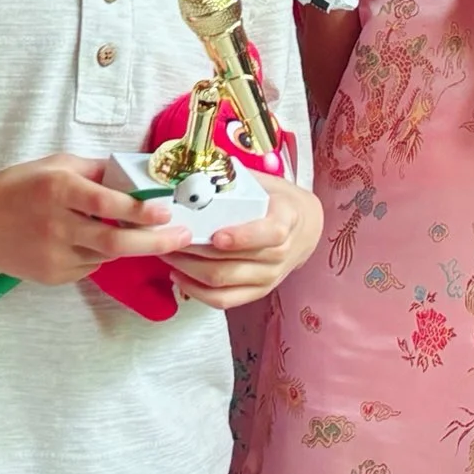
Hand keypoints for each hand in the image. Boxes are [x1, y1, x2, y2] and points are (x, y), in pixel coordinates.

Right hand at [0, 154, 190, 285]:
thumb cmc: (18, 187)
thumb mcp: (56, 165)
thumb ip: (96, 170)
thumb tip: (137, 174)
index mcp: (58, 191)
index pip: (107, 205)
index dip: (140, 210)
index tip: (166, 210)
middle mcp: (56, 225)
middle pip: (115, 243)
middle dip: (156, 242)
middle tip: (183, 237)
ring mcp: (53, 255)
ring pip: (106, 256)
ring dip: (128, 246)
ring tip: (143, 232)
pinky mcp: (51, 276)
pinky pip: (89, 266)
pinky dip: (100, 255)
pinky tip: (88, 239)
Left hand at [168, 173, 324, 308]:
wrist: (304, 229)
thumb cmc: (278, 202)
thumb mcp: (266, 183)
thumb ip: (237, 180)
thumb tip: (197, 172)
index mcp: (286, 220)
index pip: (270, 234)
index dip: (242, 237)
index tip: (216, 235)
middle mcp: (281, 254)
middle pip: (235, 263)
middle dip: (196, 253)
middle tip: (170, 238)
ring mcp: (270, 277)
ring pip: (223, 283)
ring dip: (190, 270)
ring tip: (169, 253)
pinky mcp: (258, 292)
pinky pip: (224, 301)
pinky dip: (197, 292)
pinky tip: (179, 276)